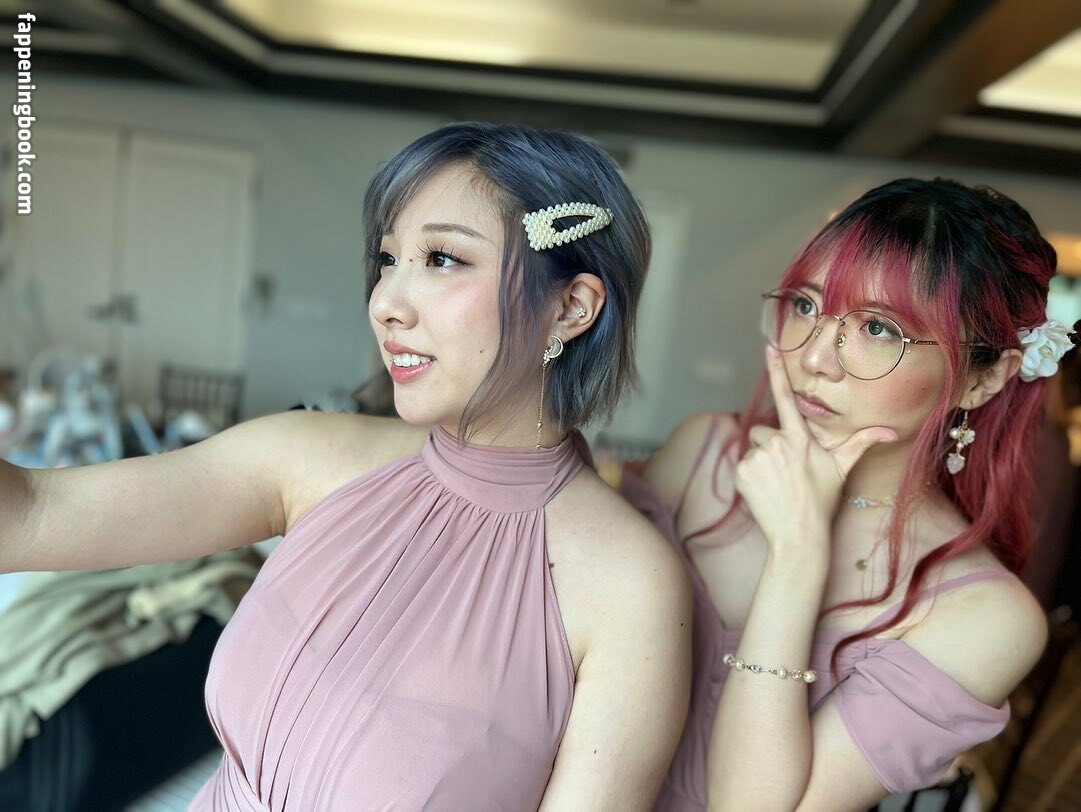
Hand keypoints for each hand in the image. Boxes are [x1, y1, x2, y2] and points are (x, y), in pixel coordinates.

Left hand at [733, 347, 896, 560]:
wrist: (798, 535)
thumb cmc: (822, 501)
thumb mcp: (842, 469)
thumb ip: (861, 443)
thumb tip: (890, 431)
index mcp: (800, 438)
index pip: (787, 398)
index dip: (777, 371)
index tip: (768, 346)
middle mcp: (776, 443)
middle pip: (764, 430)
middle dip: (772, 444)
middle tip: (787, 470)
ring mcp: (757, 458)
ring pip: (754, 449)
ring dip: (762, 460)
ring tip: (778, 483)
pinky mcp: (741, 472)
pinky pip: (743, 464)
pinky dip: (751, 475)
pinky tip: (765, 491)